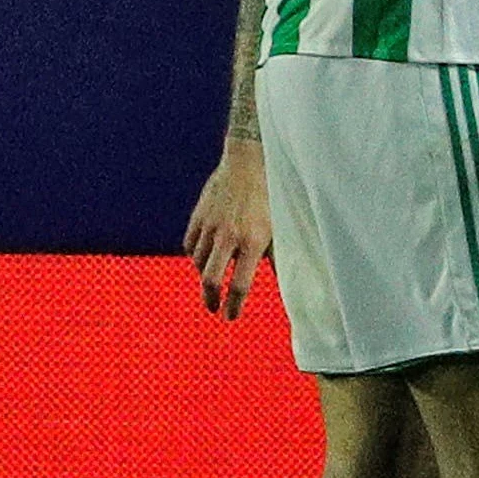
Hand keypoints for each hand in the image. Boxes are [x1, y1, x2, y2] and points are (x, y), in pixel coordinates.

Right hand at [186, 138, 275, 318]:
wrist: (249, 161)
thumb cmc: (271, 196)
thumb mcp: (280, 228)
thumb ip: (279, 257)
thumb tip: (288, 285)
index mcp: (254, 241)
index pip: (240, 285)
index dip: (234, 306)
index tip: (230, 317)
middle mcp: (229, 236)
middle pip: (211, 280)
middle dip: (210, 300)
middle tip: (214, 308)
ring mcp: (210, 226)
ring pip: (200, 263)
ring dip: (206, 275)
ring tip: (214, 280)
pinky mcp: (198, 216)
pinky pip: (190, 246)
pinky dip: (196, 256)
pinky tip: (204, 258)